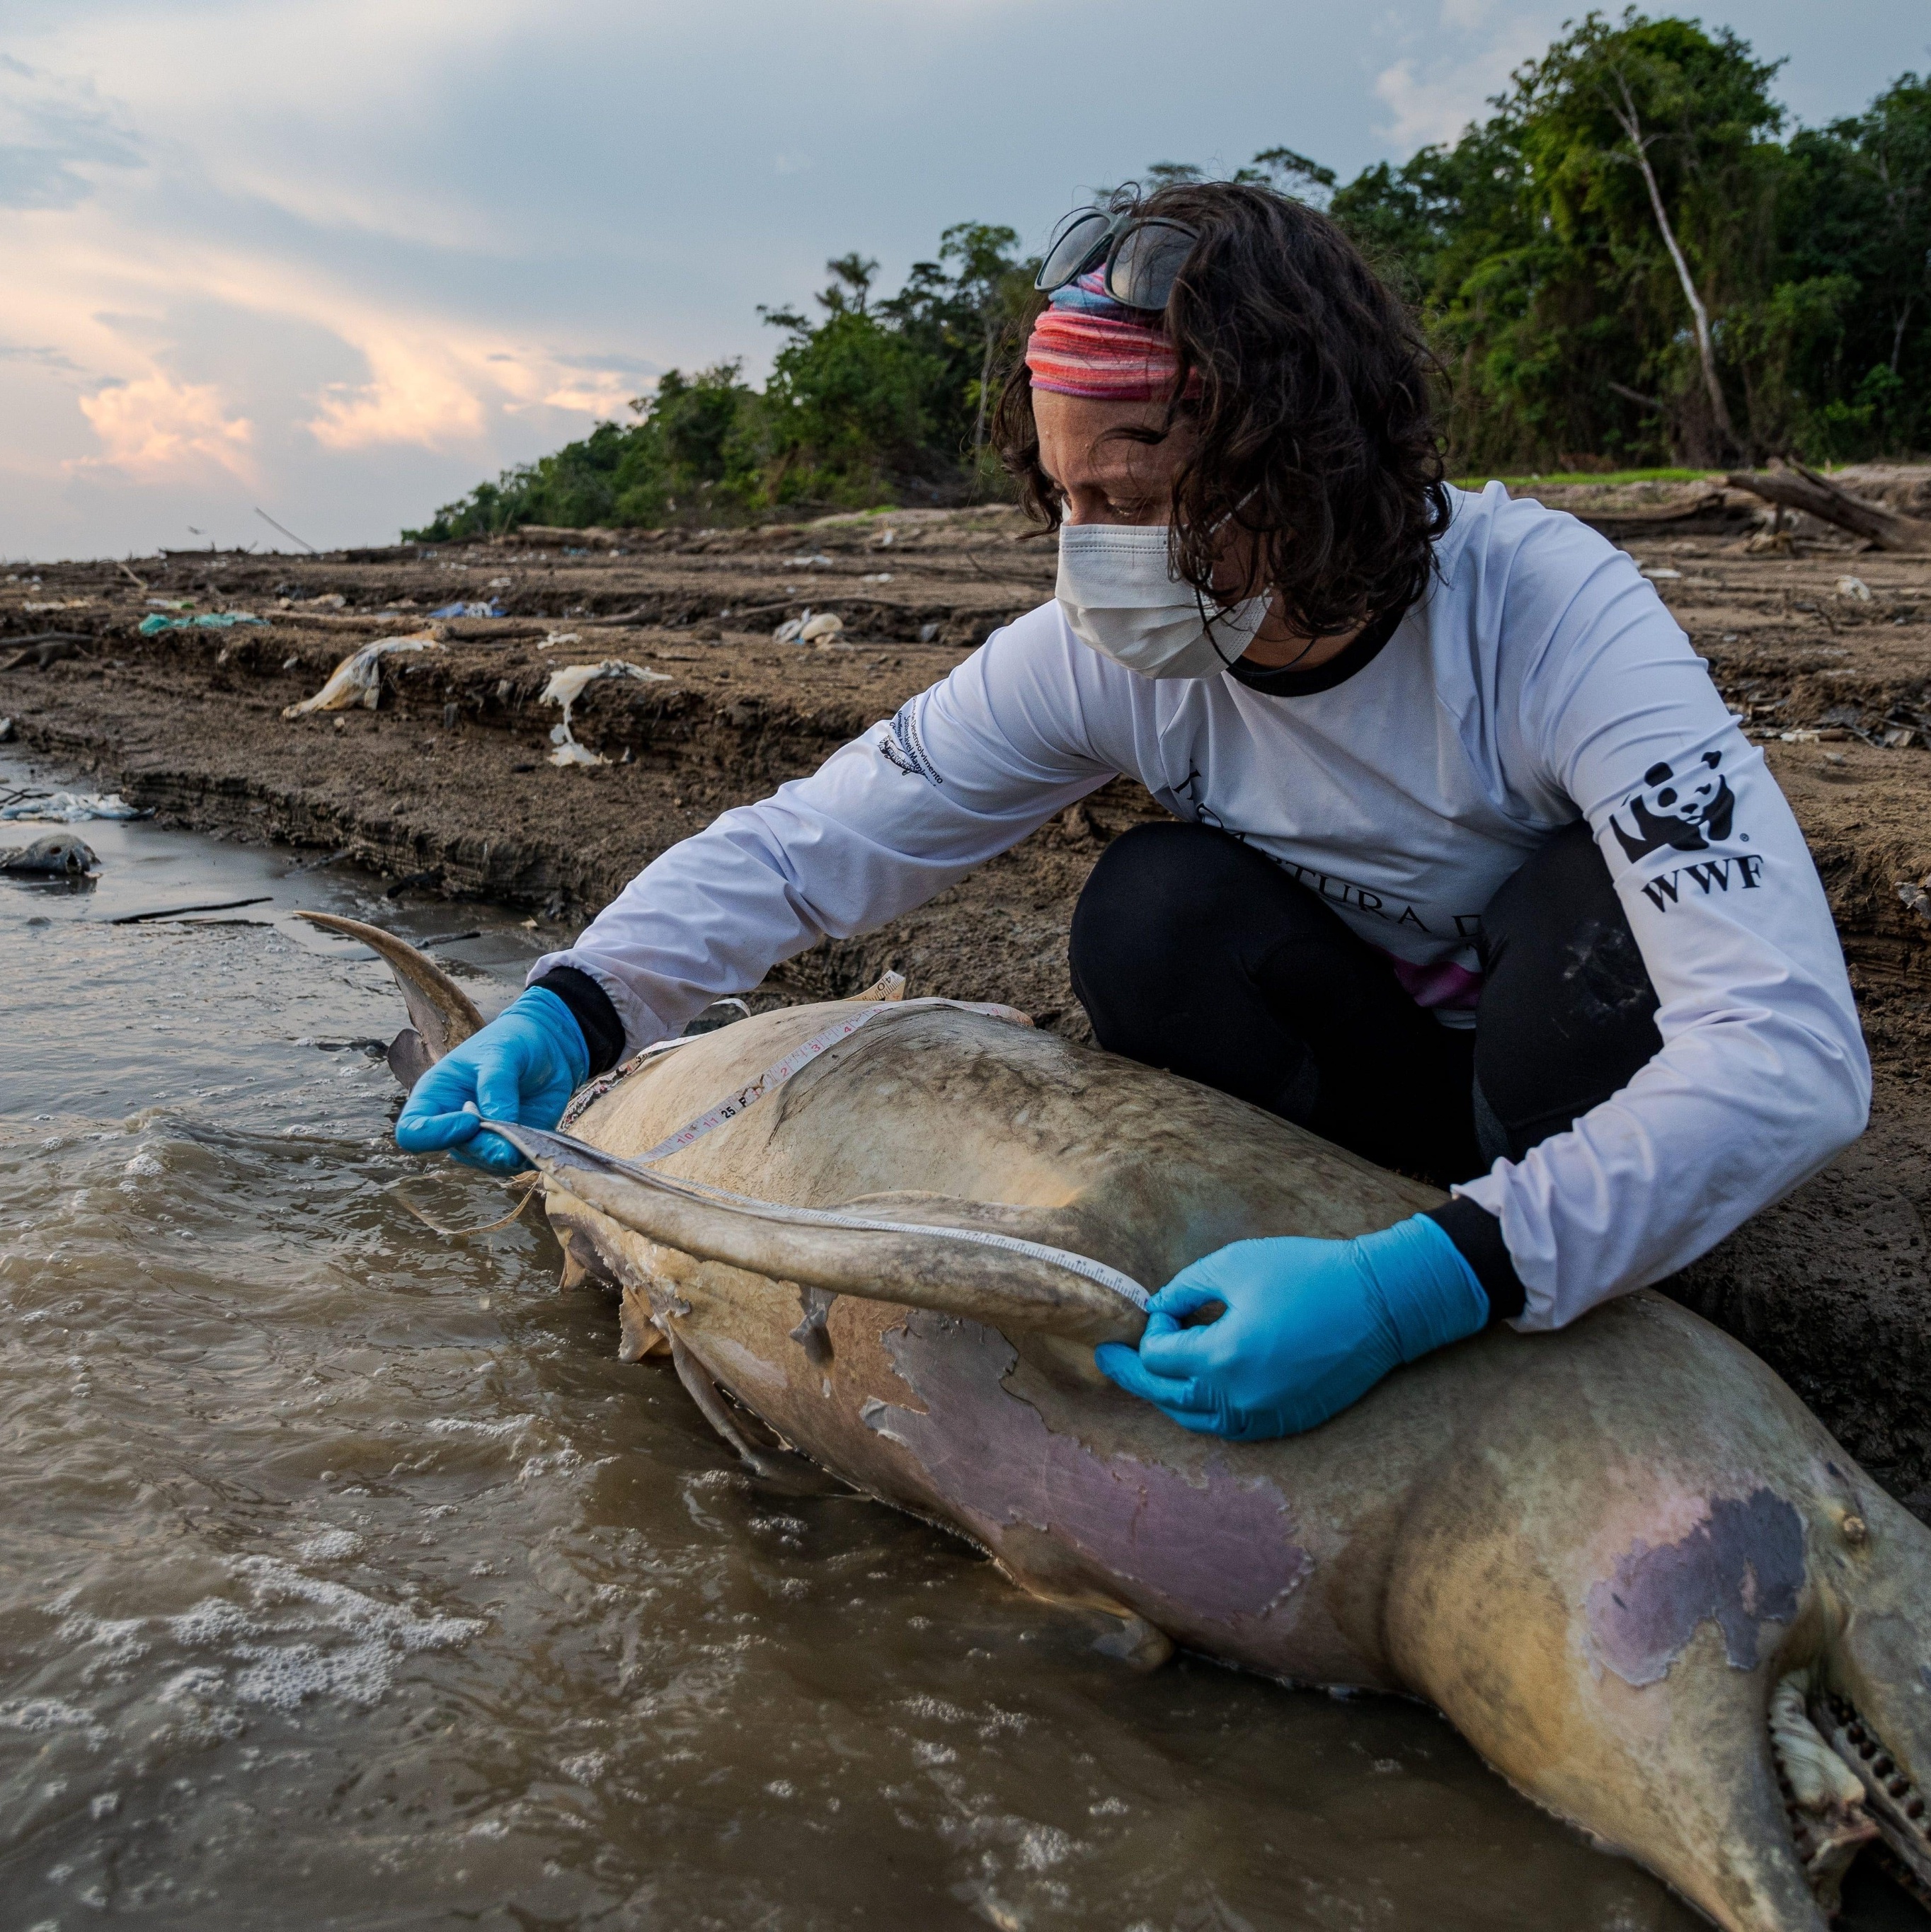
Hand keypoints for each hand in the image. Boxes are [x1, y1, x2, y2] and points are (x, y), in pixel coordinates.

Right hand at [394, 987, 589, 1173]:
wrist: (547, 1045)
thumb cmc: (512, 1042)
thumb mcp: (502, 1054)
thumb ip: (496, 1087)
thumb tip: (498, 1125)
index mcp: (435, 1096)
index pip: (413, 1132)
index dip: (435, 1135)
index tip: (470, 1120)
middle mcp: (453, 1123)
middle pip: (457, 1151)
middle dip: (485, 1148)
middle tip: (513, 1135)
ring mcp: (481, 1138)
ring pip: (486, 1163)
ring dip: (507, 1156)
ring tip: (529, 1135)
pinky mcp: (510, 1145)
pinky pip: (512, 1164)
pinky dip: (526, 1156)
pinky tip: (539, 1139)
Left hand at [1094, 1215, 1487, 1439]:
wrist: (1380, 1302)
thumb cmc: (1307, 1273)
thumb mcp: (1234, 1264)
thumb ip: (1184, 1290)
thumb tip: (1156, 1310)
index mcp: (1222, 1359)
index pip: (1158, 1358)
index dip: (1154, 1330)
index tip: (1171, 1308)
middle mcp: (1238, 1400)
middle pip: (1166, 1397)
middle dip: (1135, 1376)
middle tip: (1107, 1361)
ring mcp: (1265, 1417)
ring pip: (1195, 1421)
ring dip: (1168, 1397)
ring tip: (1149, 1376)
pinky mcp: (1287, 1422)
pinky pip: (1230, 1428)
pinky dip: (1204, 1412)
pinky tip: (1195, 1392)